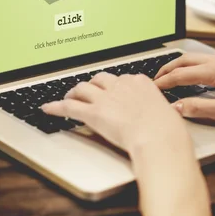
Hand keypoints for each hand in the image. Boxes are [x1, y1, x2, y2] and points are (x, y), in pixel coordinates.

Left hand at [42, 72, 191, 155]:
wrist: (158, 137)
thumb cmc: (166, 130)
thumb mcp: (166, 112)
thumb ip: (156, 109)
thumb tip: (158, 116)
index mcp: (139, 82)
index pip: (122, 78)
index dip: (114, 86)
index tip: (112, 91)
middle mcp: (120, 86)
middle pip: (100, 79)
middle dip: (93, 84)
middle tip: (88, 91)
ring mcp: (105, 98)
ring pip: (83, 88)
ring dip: (74, 92)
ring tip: (69, 96)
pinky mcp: (93, 112)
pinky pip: (69, 107)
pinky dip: (56, 107)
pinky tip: (48, 108)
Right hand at [154, 53, 214, 123]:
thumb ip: (199, 108)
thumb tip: (176, 107)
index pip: (181, 75)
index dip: (164, 82)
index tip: (152, 88)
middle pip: (185, 60)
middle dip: (167, 68)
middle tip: (155, 78)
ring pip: (197, 57)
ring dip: (181, 64)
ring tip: (171, 73)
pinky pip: (208, 58)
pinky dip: (194, 64)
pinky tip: (197, 72)